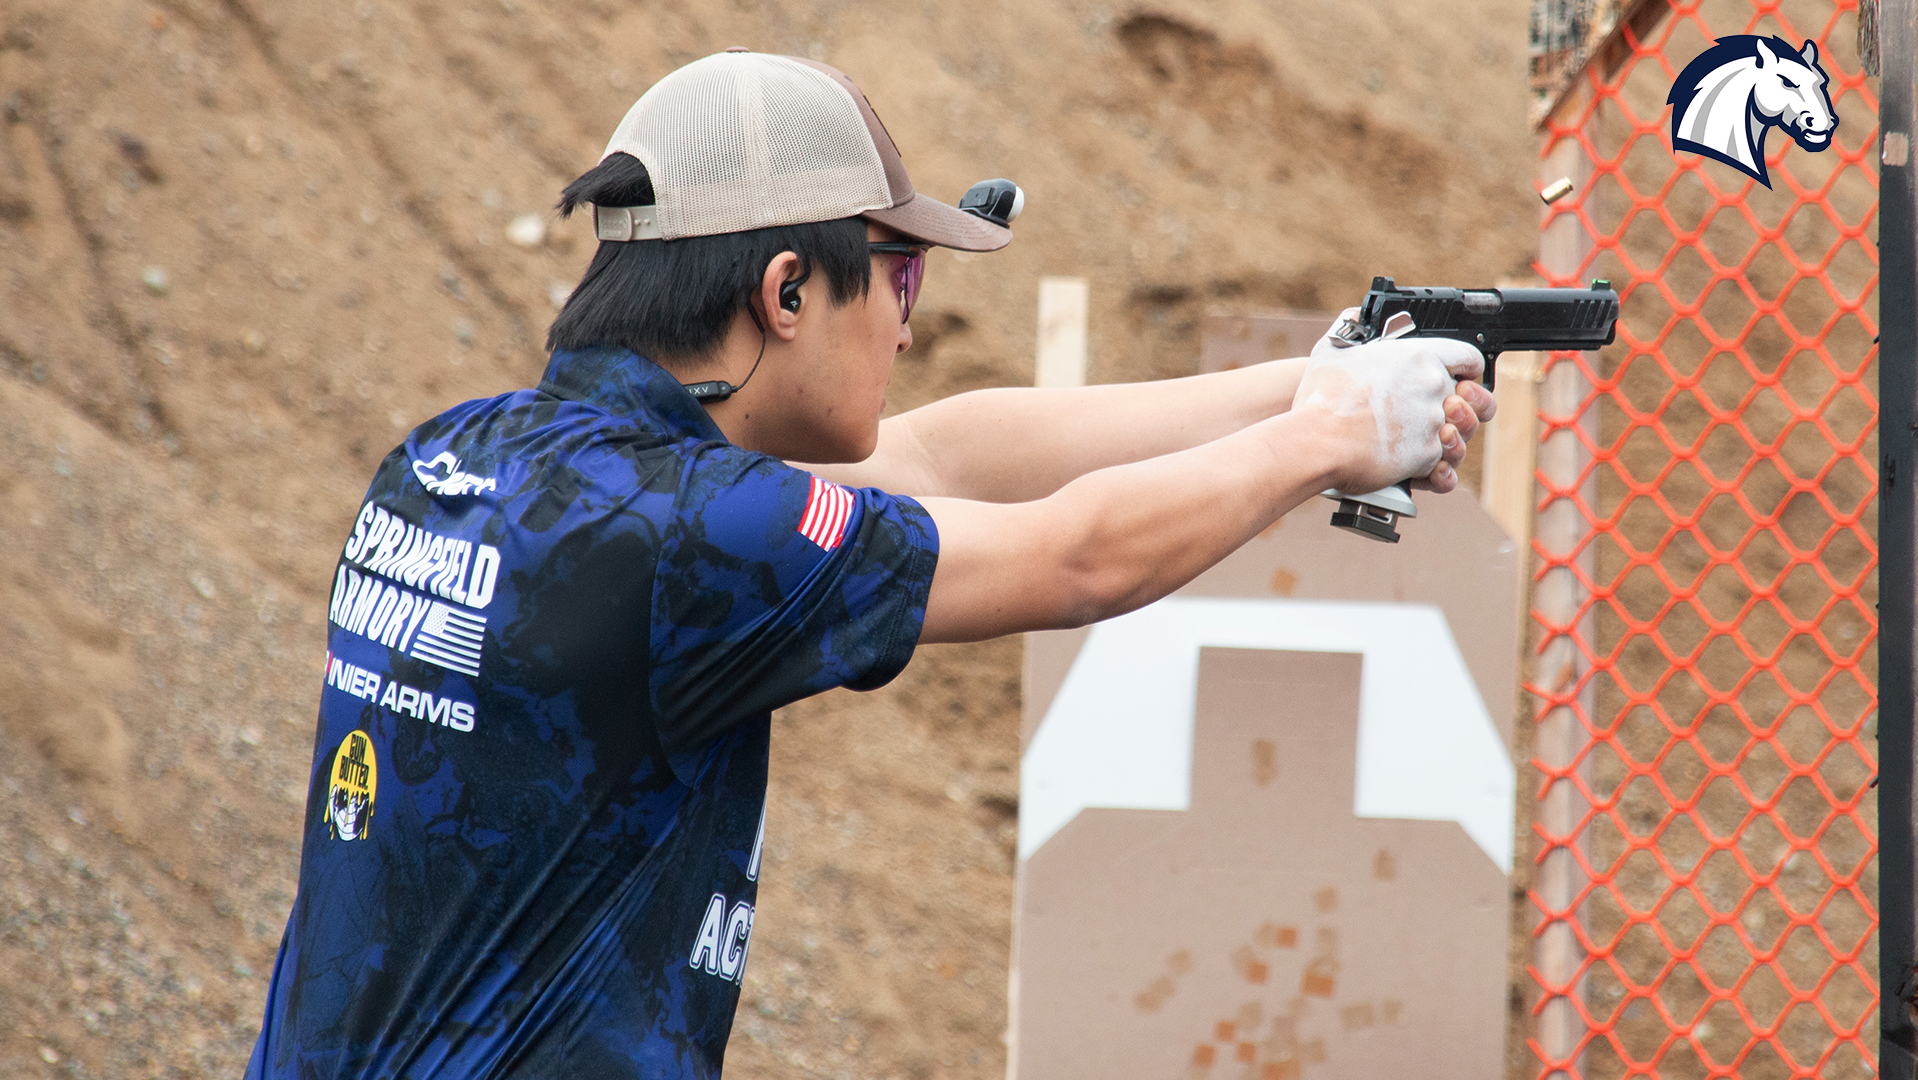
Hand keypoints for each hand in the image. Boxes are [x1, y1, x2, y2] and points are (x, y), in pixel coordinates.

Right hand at [1298, 309, 1489, 493]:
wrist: (1318, 441)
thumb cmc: (1323, 396)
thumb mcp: (1333, 348)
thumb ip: (1351, 327)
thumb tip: (1356, 316)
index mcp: (1419, 356)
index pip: (1468, 357)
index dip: (1468, 368)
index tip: (1462, 376)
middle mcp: (1434, 387)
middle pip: (1471, 399)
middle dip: (1458, 407)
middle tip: (1439, 412)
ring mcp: (1433, 423)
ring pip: (1459, 434)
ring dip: (1447, 438)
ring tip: (1422, 440)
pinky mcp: (1426, 457)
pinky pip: (1442, 465)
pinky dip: (1430, 468)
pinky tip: (1413, 465)